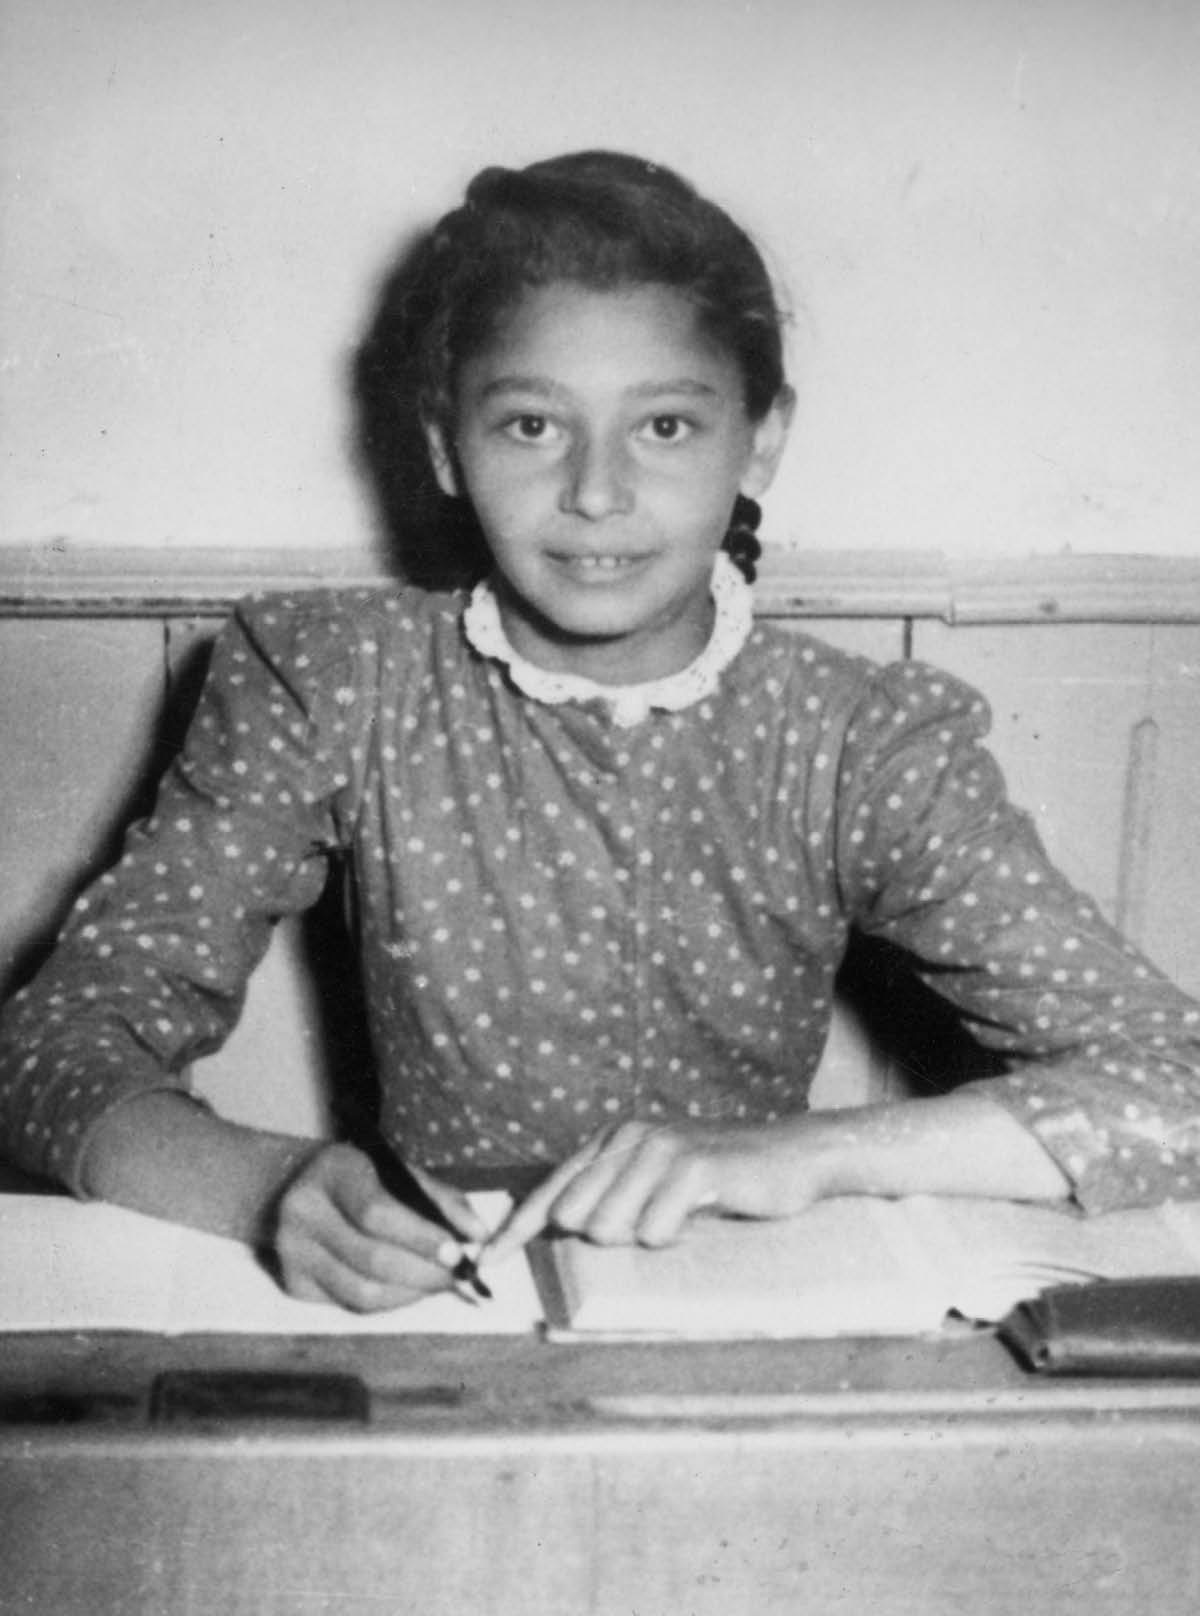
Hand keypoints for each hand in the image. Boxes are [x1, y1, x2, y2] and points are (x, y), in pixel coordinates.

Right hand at [271, 1142, 489, 1311]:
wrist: (301, 1186)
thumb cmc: (364, 1178)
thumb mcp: (400, 1170)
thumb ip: (442, 1200)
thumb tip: (478, 1236)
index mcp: (333, 1170)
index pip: (376, 1212)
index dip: (420, 1238)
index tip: (457, 1252)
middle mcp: (303, 1210)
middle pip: (371, 1259)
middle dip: (424, 1273)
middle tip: (458, 1275)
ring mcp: (292, 1250)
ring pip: (361, 1292)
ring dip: (411, 1293)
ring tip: (438, 1283)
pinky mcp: (293, 1283)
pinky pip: (350, 1305)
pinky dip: (389, 1302)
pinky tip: (408, 1288)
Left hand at [487, 1117, 828, 1260]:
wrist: (794, 1155)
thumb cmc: (723, 1177)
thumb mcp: (658, 1180)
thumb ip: (611, 1196)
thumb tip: (557, 1229)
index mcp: (612, 1140)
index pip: (551, 1192)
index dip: (513, 1231)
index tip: (482, 1264)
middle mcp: (628, 1136)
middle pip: (575, 1217)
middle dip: (606, 1238)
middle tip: (659, 1222)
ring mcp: (659, 1147)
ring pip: (610, 1227)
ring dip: (646, 1236)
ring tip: (683, 1215)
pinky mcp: (692, 1165)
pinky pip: (654, 1230)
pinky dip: (675, 1236)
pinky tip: (702, 1214)